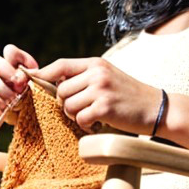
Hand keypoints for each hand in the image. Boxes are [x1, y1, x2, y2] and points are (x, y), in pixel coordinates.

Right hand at [0, 43, 38, 117]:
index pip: (9, 51)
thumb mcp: (43, 82)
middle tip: (20, 87)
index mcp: (17, 64)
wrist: (36, 114)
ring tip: (15, 102)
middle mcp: (3, 71)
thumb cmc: (41, 95)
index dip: (13, 58)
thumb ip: (34, 74)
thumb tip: (22, 75)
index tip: (24, 73)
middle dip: (8, 75)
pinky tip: (8, 109)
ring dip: (4, 92)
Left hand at [39, 55, 158, 133]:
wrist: (157, 108)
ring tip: (93, 116)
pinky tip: (99, 123)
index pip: (61, 65)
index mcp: (96, 63)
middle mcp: (97, 73)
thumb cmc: (129, 96)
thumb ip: (84, 77)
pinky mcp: (105, 107)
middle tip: (82, 110)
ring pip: (68, 106)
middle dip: (66, 104)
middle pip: (61, 90)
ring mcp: (101, 90)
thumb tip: (53, 82)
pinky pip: (80, 119)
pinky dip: (86, 125)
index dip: (43, 74)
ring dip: (76, 116)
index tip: (31, 81)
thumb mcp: (107, 77)